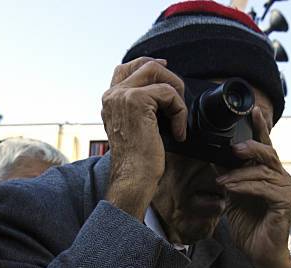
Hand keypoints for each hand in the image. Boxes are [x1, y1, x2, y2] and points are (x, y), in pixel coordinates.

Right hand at [102, 57, 186, 220]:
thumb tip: (165, 96)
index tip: (166, 71)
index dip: (149, 65)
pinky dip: (179, 112)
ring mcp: (123, 96)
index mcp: (110, 102)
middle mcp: (112, 96)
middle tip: (180, 96)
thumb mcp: (136, 129)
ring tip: (179, 118)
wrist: (133, 178)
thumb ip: (142, 110)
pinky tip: (178, 132)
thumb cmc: (137, 162)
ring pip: (157, 74)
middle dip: (168, 76)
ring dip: (176, 93)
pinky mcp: (137, 101)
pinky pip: (168, 93)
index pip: (126, 69)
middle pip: (144, 64)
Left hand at [216, 106, 290, 267]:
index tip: (252, 110)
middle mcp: (282, 178)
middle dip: (249, 147)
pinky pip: (264, 187)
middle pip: (268, 154)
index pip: (266, 147)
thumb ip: (230, 177)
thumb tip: (215, 156)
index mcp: (271, 175)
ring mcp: (287, 189)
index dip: (260, 128)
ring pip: (262, 171)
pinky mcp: (287, 201)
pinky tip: (231, 188)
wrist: (258, 253)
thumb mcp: (234, 197)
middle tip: (232, 148)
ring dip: (239, 174)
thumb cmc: (249, 227)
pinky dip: (245, 186)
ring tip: (221, 180)